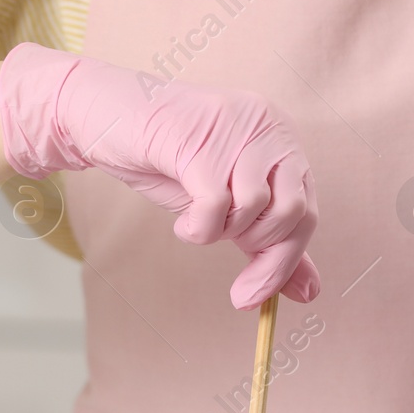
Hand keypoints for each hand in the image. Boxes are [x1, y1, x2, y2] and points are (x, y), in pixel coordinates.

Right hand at [0, 43, 319, 308]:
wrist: (105, 115)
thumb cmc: (166, 159)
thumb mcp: (226, 206)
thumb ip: (266, 243)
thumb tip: (308, 293)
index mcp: (281, 138)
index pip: (308, 212)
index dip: (284, 263)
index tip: (252, 296)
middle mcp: (268, 125)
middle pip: (292, 213)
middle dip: (254, 248)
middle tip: (217, 244)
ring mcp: (237, 129)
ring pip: (254, 210)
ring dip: (219, 231)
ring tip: (194, 216)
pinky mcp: (202, 140)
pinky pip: (216, 207)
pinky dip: (197, 229)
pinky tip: (182, 219)